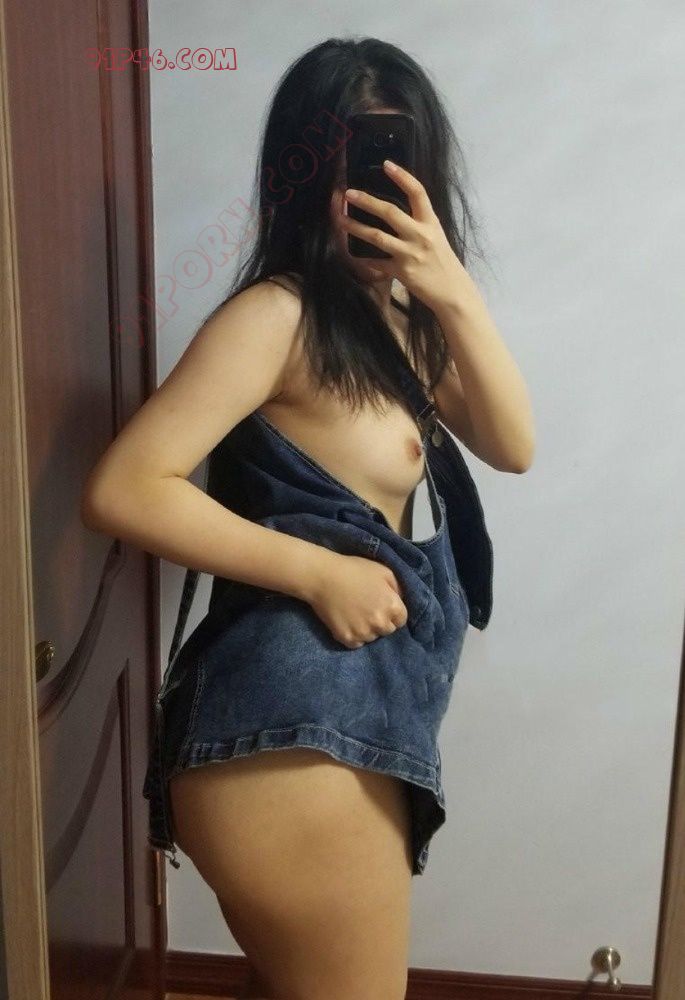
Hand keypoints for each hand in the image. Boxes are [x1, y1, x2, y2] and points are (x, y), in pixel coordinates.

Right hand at [306, 551, 407, 649]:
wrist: (323, 576)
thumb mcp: (383, 571)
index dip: (393, 613)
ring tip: (356, 614)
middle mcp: (380, 623)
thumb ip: (398, 588)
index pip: (401, 620)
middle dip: (381, 621)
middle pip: (388, 630)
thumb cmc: (354, 570)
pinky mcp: (347, 638)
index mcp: (392, 606)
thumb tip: (401, 601)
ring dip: (367, 629)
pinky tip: (347, 621)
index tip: (382, 606)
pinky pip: (357, 643)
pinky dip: (354, 636)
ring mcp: (363, 632)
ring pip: (372, 637)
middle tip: (368, 609)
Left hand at [340, 159, 473, 312]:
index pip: (418, 193)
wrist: (453, 292)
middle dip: (367, 201)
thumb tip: (395, 213)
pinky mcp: (402, 272)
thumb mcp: (437, 237)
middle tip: (348, 193)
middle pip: (390, 212)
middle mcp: (421, 235)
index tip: (387, 164)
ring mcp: (410, 254)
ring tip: (340, 220)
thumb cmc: (443, 263)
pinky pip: (377, 263)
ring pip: (377, 236)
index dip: (402, 177)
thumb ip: (419, 224)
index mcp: (431, 223)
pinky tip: (353, 256)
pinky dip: (364, 260)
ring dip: (355, 227)